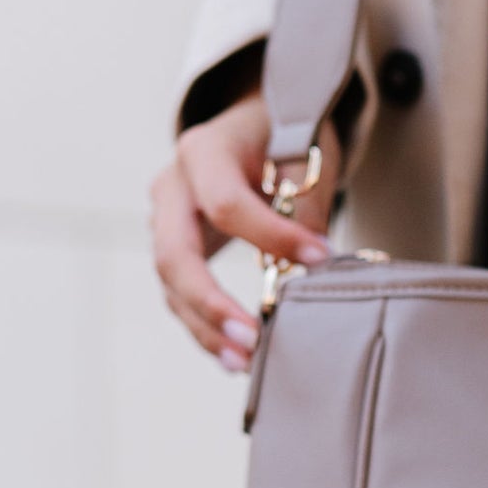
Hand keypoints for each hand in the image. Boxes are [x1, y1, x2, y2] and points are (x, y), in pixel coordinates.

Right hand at [150, 90, 337, 371]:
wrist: (255, 125)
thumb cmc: (284, 135)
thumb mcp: (305, 154)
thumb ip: (304, 205)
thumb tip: (311, 269)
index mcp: (204, 151)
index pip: (227, 203)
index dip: (271, 235)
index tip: (321, 259)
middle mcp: (173, 186)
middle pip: (175, 255)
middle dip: (211, 303)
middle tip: (252, 340)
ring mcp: (166, 220)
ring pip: (171, 284)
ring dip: (206, 328)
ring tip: (245, 363)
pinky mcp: (175, 248)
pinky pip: (181, 294)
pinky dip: (206, 326)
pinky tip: (234, 356)